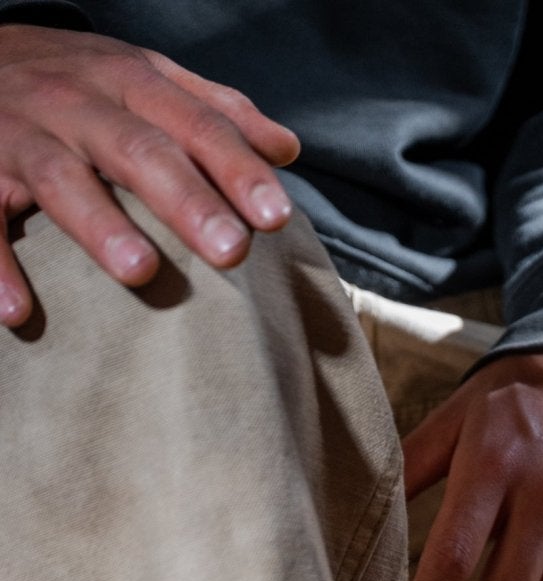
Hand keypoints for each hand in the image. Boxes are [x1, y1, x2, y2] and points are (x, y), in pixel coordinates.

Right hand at [0, 22, 298, 326]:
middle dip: (185, 198)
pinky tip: (18, 311)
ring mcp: (22, 136)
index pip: (194, 125)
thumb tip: (284, 149)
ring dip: (99, 226)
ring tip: (140, 272)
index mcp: (129, 84)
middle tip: (231, 250)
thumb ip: (214, 111)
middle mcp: (77, 104)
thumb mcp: (144, 77)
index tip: (276, 216)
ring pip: (60, 179)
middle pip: (137, 150)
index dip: (236, 168)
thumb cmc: (80, 80)